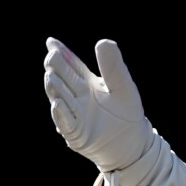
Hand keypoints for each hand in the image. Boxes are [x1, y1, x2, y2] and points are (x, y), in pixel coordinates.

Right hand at [43, 37, 152, 172]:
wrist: (134, 144)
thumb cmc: (127, 115)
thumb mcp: (123, 88)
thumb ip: (113, 67)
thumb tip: (104, 41)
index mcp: (87, 83)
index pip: (70, 64)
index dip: (61, 53)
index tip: (51, 42)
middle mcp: (76, 96)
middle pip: (62, 77)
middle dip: (56, 67)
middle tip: (53, 56)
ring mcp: (73, 114)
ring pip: (59, 97)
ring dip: (56, 88)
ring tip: (52, 77)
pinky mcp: (75, 133)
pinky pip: (65, 122)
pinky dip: (61, 114)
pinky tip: (57, 104)